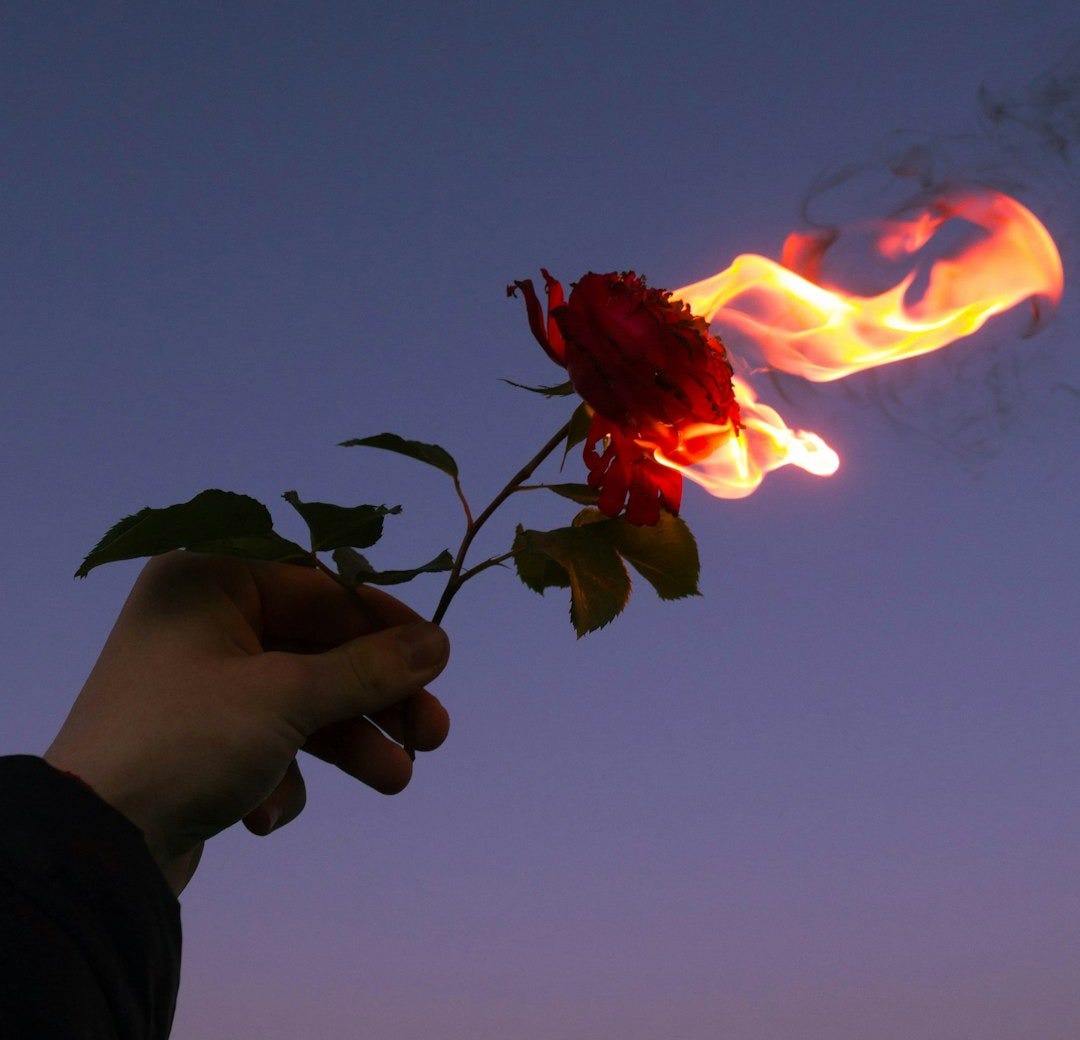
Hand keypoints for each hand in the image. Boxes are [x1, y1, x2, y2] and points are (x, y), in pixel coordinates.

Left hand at [45, 552, 449, 894]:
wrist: (92, 848)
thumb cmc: (186, 740)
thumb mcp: (287, 697)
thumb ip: (367, 668)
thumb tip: (438, 643)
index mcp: (210, 582)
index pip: (321, 588)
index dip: (385, 625)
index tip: (438, 656)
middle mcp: (203, 622)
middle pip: (317, 649)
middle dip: (376, 698)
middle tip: (433, 733)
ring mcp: (200, 683)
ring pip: (300, 699)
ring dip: (348, 742)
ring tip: (396, 780)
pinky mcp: (198, 738)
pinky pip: (265, 740)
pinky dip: (280, 775)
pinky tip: (265, 812)